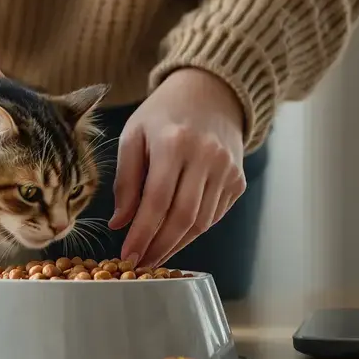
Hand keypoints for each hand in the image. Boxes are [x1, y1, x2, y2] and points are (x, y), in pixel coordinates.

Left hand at [109, 68, 246, 267]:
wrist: (211, 93)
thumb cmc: (164, 115)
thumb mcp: (134, 136)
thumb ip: (126, 180)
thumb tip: (119, 223)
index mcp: (174, 143)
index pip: (157, 201)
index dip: (142, 234)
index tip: (127, 255)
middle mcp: (206, 156)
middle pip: (183, 217)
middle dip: (159, 247)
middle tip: (140, 264)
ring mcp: (227, 170)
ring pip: (201, 222)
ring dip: (176, 244)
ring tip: (154, 255)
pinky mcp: (238, 181)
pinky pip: (214, 216)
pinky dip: (193, 231)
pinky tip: (175, 237)